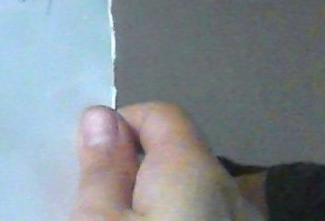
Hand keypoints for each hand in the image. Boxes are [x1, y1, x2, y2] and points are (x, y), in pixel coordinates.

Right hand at [72, 102, 264, 219]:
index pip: (161, 113)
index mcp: (195, 169)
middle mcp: (232, 190)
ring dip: (161, 202)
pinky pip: (209, 217)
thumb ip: (102, 170)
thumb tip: (101, 116)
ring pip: (195, 194)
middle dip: (138, 169)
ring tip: (128, 218)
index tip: (91, 162)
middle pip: (179, 157)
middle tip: (101, 203)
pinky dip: (184, 218)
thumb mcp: (98, 219)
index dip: (120, 125)